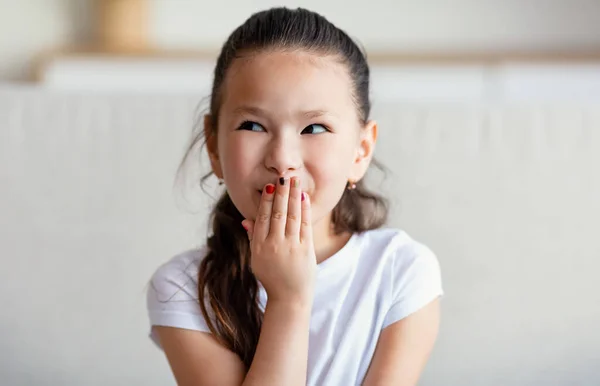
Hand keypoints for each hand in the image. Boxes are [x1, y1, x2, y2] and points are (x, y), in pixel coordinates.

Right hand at [241, 177, 315, 305]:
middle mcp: (274, 245)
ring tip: (295, 181)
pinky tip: (304, 197)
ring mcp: (290, 247)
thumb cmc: (272, 278)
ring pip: (292, 216)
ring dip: (293, 196)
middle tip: (284, 176)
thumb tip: (245, 220)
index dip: (267, 200)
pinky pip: (304, 225)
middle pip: (278, 213)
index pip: (263, 217)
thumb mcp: (256, 259)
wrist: (289, 298)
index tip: (271, 185)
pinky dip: (304, 210)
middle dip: (281, 192)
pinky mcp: (305, 251)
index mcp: (259, 247)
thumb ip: (253, 238)